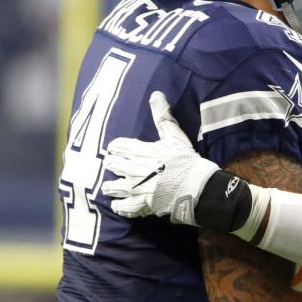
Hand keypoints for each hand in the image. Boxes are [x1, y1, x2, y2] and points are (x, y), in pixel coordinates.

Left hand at [101, 92, 219, 224]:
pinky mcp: (141, 204)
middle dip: (111, 164)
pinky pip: (124, 207)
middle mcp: (133, 169)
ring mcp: (135, 188)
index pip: (119, 146)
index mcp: (140, 151)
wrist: (193, 186)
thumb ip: (162, 115)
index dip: (116, 147)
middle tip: (110, 165)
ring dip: (111, 186)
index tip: (113, 148)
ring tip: (108, 187)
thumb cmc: (185, 159)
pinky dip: (120, 206)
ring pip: (114, 187)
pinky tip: (117, 206)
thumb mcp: (174, 135)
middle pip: (114, 165)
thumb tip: (155, 94)